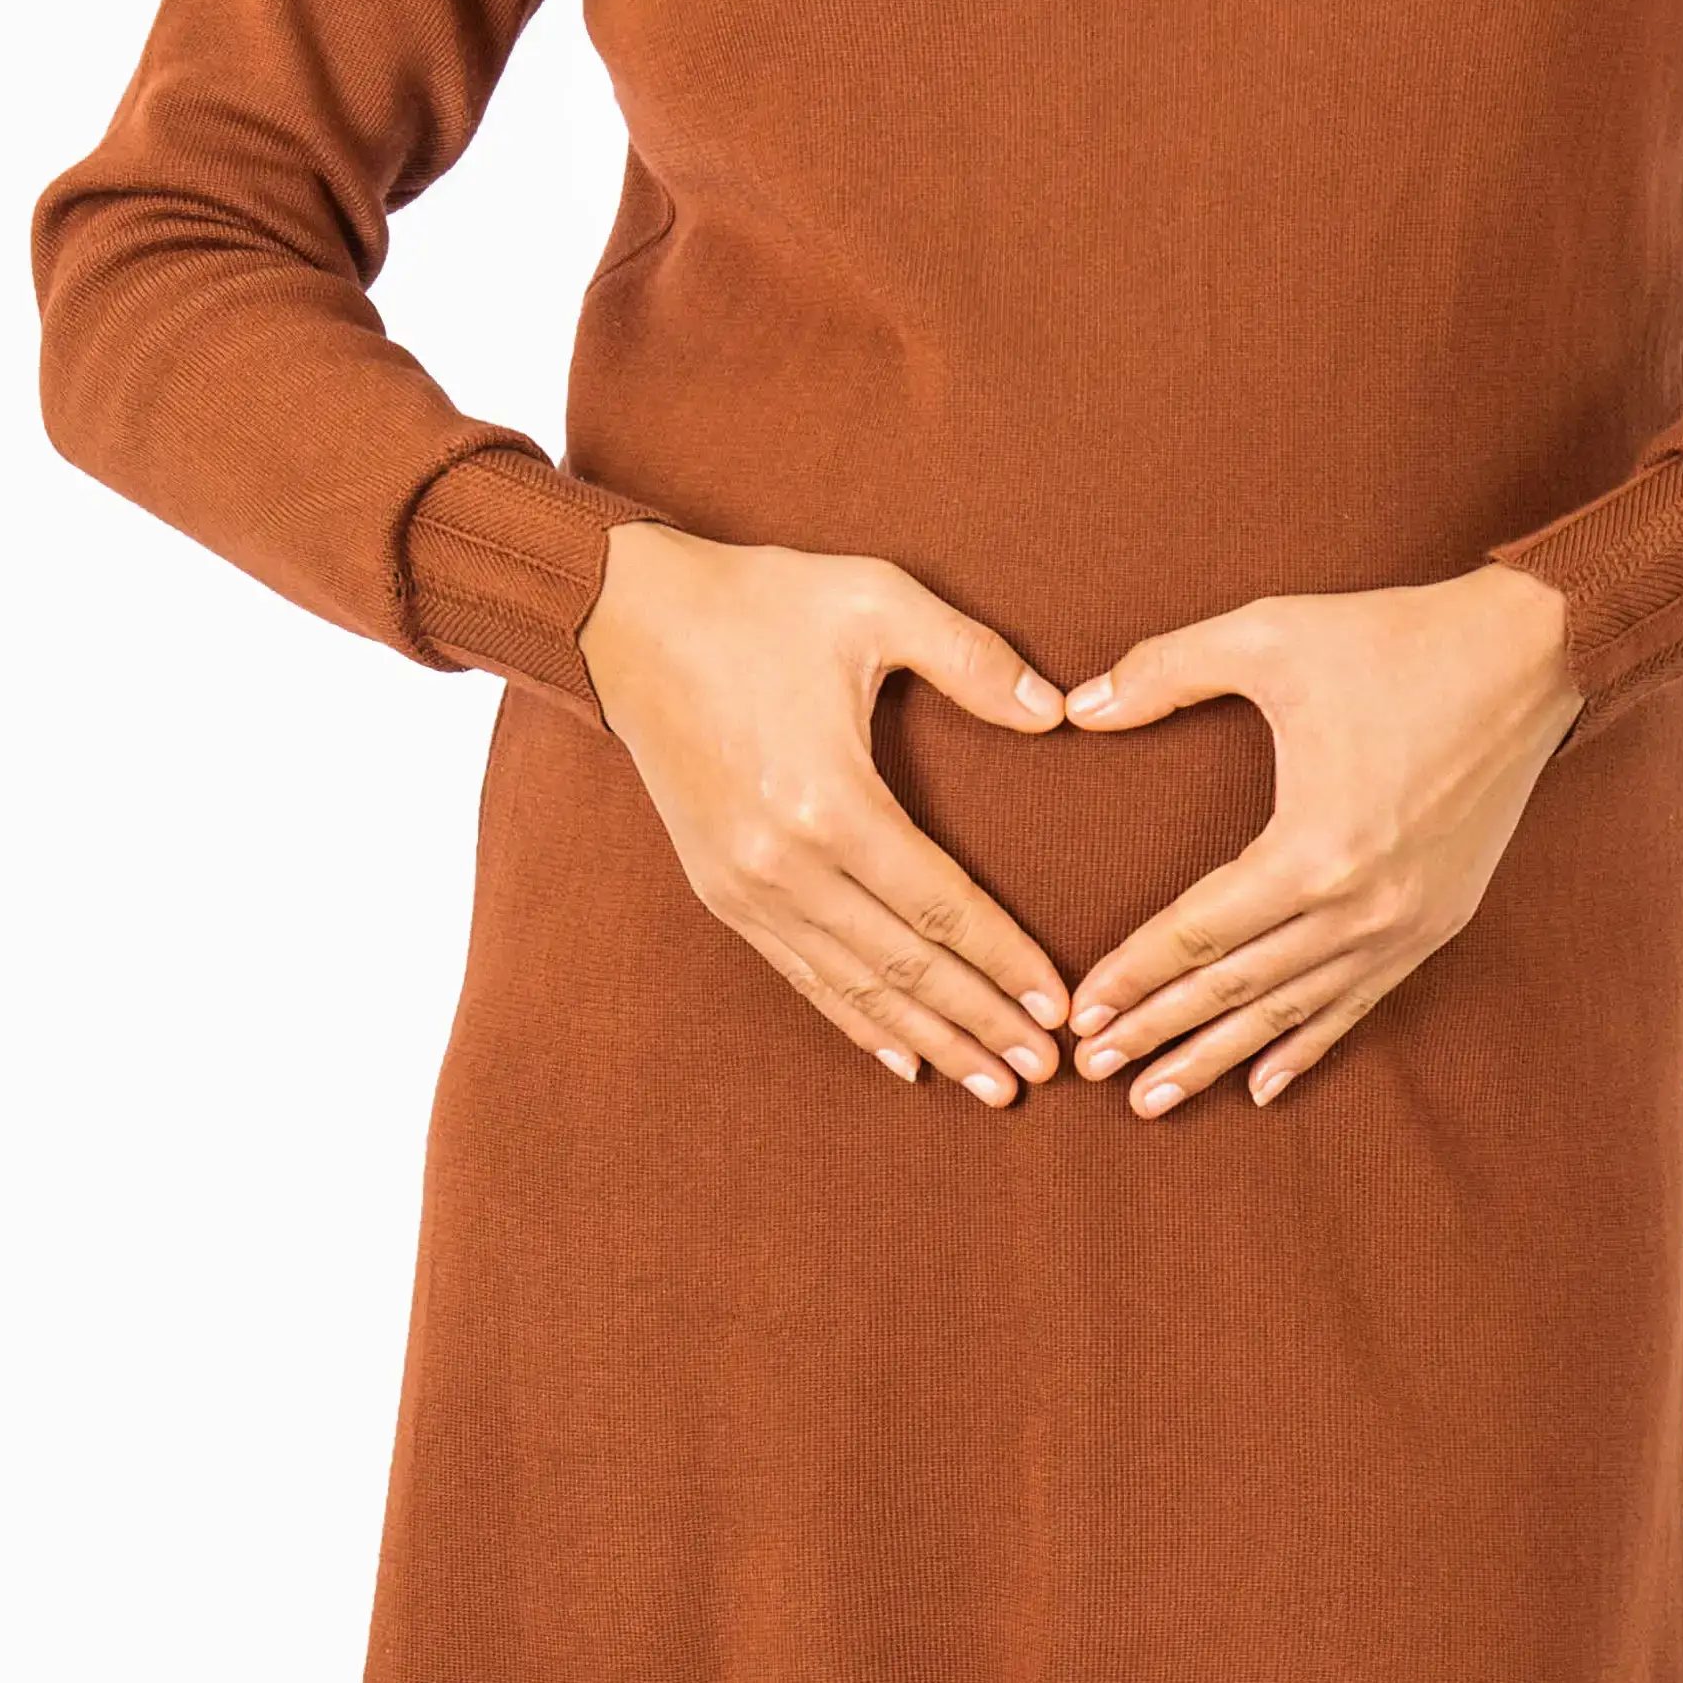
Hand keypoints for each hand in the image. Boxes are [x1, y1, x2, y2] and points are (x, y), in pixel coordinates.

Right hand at [578, 521, 1071, 1104]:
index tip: (1058, 1004)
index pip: (938, 904)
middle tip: (1044, 1068)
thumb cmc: (761, 603)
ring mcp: (742, 885)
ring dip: (927, 1036)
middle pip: (901, 964)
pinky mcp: (718, 889)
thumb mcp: (876, 600)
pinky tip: (903, 1056)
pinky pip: (800, 973)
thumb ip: (972, 656)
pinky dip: (854, 1019)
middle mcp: (781, 861)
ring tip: (990, 1083)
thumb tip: (1057, 711)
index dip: (1003, 959)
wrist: (625, 619)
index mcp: (828, 799)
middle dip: (979, 1021)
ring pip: (852, 984)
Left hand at [1058, 564, 1583, 1113]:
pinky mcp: (1439, 922)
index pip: (1198, 931)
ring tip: (1154, 1100)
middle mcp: (1361, 906)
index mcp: (1314, 847)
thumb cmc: (1399, 640)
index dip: (1133, 976)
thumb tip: (1078, 706)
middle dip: (1157, 1033)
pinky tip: (1263, 1085)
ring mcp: (1406, 924)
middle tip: (1092, 1070)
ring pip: (1291, 1011)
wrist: (1533, 656)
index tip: (1081, 1016)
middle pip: (1235, 988)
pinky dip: (1306, 1046)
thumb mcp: (1269, 635)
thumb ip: (1166, 670)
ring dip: (1218, 1057)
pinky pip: (1357, 1003)